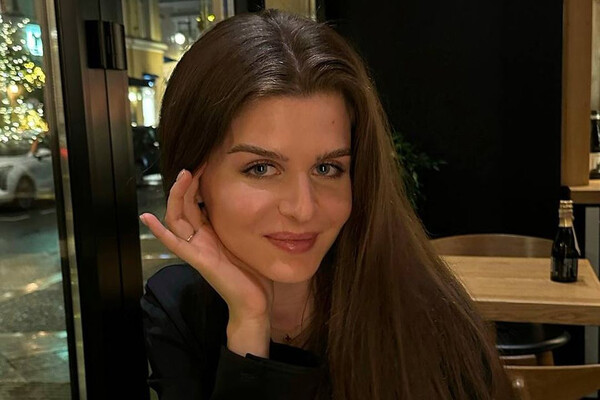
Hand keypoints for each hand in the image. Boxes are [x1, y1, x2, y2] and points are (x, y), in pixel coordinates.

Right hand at [139, 168, 273, 322]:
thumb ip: (241, 223)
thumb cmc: (253, 274)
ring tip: (183, 176)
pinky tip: (147, 217)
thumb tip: (254, 201)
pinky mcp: (199, 261)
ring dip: (177, 196)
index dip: (197, 183)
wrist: (254, 303)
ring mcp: (196, 249)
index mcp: (211, 233)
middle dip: (187, 183)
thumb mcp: (247, 240)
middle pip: (184, 206)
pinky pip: (175, 244)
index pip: (196, 202)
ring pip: (177, 218)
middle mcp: (200, 239)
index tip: (205, 162)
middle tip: (194, 163)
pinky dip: (160, 231)